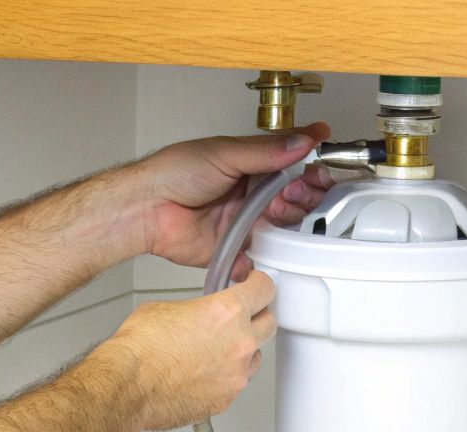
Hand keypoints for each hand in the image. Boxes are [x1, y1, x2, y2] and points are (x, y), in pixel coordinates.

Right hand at [94, 271, 275, 430]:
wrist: (127, 386)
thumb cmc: (139, 350)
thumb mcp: (165, 308)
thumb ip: (194, 309)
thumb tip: (195, 314)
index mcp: (226, 313)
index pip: (264, 290)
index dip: (260, 285)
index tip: (257, 286)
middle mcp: (238, 343)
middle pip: (269, 323)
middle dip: (257, 317)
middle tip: (242, 316)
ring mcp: (235, 374)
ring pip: (255, 357)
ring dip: (242, 351)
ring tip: (216, 350)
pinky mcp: (226, 399)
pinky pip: (236, 383)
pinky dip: (225, 377)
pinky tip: (204, 373)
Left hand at [124, 125, 336, 281]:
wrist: (146, 209)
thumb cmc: (174, 173)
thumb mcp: (225, 153)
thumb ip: (266, 152)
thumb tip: (303, 140)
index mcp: (252, 166)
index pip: (294, 166)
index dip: (311, 169)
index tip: (319, 170)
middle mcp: (252, 195)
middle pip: (296, 199)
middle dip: (304, 196)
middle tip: (294, 192)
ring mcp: (245, 223)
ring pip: (284, 227)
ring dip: (288, 220)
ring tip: (276, 211)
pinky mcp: (234, 249)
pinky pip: (259, 257)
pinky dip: (265, 256)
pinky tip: (265, 244)